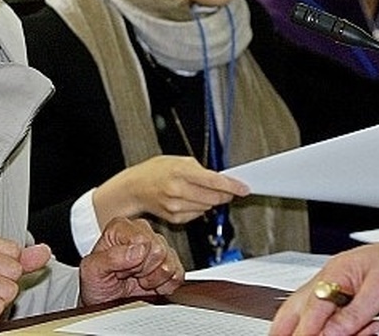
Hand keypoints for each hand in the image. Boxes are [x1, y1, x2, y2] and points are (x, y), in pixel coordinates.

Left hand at [78, 216, 184, 305]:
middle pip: (159, 251)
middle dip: (143, 270)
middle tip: (128, 275)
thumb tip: (138, 250)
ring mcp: (158, 247)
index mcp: (121, 227)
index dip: (133, 261)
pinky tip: (150, 285)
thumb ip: (111, 257)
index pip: (143, 240)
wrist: (104, 302)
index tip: (120, 269)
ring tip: (138, 279)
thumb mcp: (92, 270)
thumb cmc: (96, 282)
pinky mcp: (171, 263)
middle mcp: (142, 232)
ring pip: (169, 264)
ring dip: (153, 279)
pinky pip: (179, 275)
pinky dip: (165, 286)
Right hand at [93, 155, 249, 226]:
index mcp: (180, 172)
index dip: (233, 186)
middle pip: (214, 197)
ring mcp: (176, 206)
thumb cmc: (155, 171)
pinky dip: (199, 207)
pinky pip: (198, 214)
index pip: (214, 181)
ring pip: (208, 207)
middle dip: (225, 193)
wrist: (134, 188)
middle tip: (227, 188)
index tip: (244, 188)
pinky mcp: (175, 218)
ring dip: (210, 200)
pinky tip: (189, 199)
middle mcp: (178, 191)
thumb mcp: (178, 160)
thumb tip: (220, 179)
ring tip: (197, 190)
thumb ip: (200, 169)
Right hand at [269, 228, 378, 335]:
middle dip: (287, 328)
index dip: (306, 331)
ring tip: (334, 335)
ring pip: (305, 311)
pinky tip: (355, 332)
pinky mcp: (339, 293)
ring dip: (313, 329)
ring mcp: (331, 285)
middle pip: (295, 307)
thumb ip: (353, 314)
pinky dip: (331, 327)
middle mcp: (327, 279)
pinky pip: (324, 313)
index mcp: (334, 274)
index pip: (312, 308)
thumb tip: (330, 333)